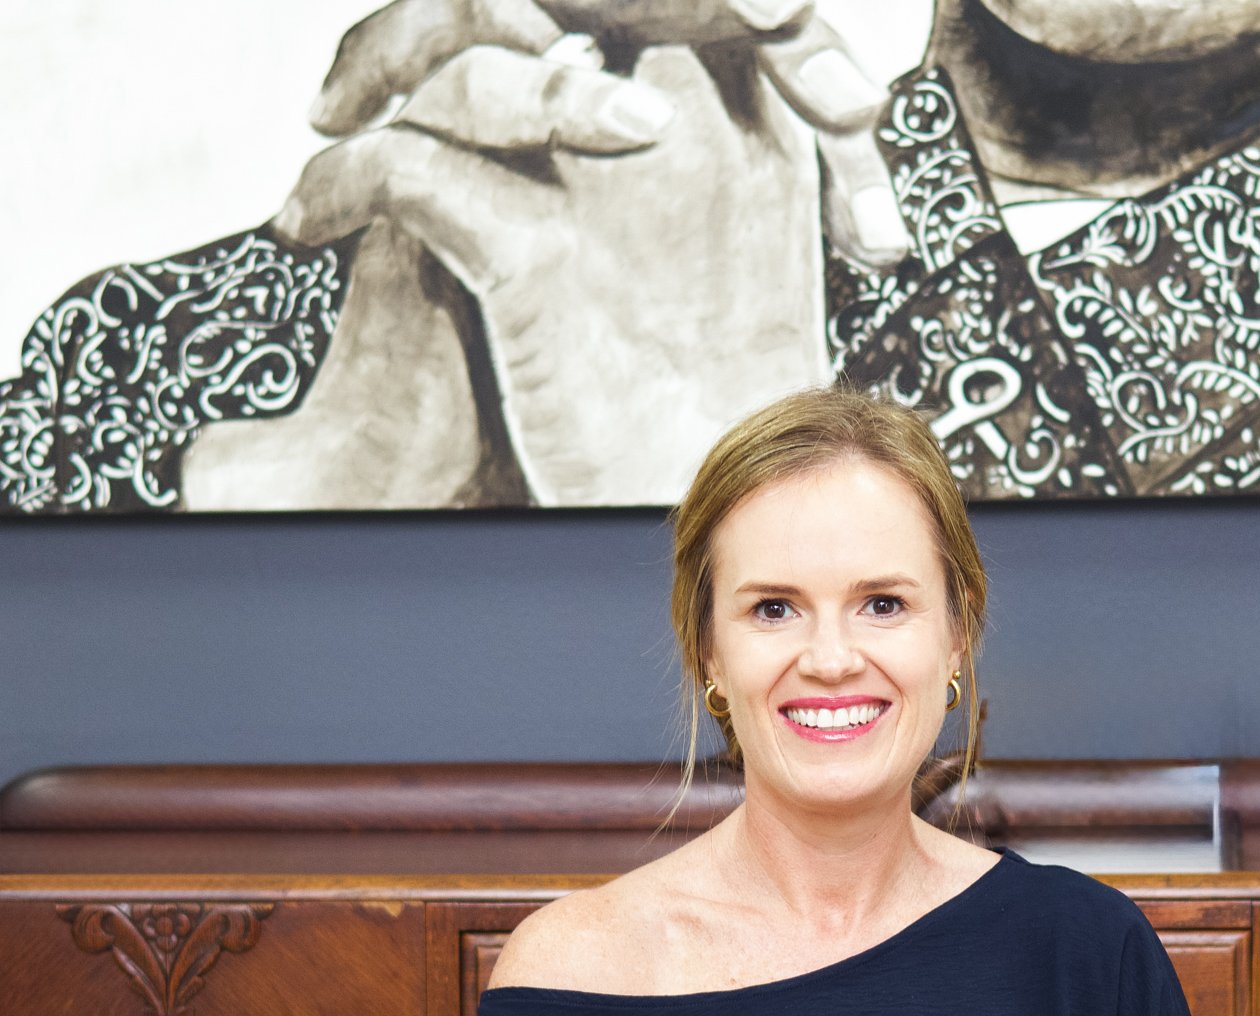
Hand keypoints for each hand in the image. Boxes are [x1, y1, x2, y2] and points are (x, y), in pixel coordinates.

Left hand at [180, 0, 908, 511]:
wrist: (755, 521)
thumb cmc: (741, 418)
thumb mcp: (743, 266)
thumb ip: (693, 180)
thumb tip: (618, 130)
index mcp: (746, 115)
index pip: (619, 1)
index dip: (530, 13)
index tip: (469, 50)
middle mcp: (685, 122)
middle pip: (533, 3)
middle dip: (436, 23)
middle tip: (363, 71)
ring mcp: (616, 181)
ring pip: (465, 62)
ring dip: (373, 73)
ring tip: (327, 120)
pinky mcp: (544, 252)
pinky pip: (407, 170)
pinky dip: (337, 184)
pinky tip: (307, 219)